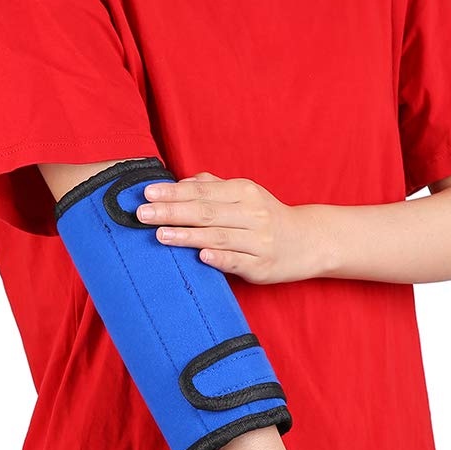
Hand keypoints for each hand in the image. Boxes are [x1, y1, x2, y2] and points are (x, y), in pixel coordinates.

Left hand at [135, 171, 322, 283]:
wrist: (308, 241)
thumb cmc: (266, 217)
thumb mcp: (244, 195)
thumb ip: (212, 186)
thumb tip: (180, 182)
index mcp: (244, 192)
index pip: (203, 191)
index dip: (174, 192)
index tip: (147, 193)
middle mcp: (252, 214)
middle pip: (206, 212)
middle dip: (172, 212)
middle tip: (142, 213)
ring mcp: (258, 241)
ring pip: (218, 237)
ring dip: (188, 236)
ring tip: (160, 234)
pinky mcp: (262, 266)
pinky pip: (237, 262)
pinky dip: (219, 258)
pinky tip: (200, 257)